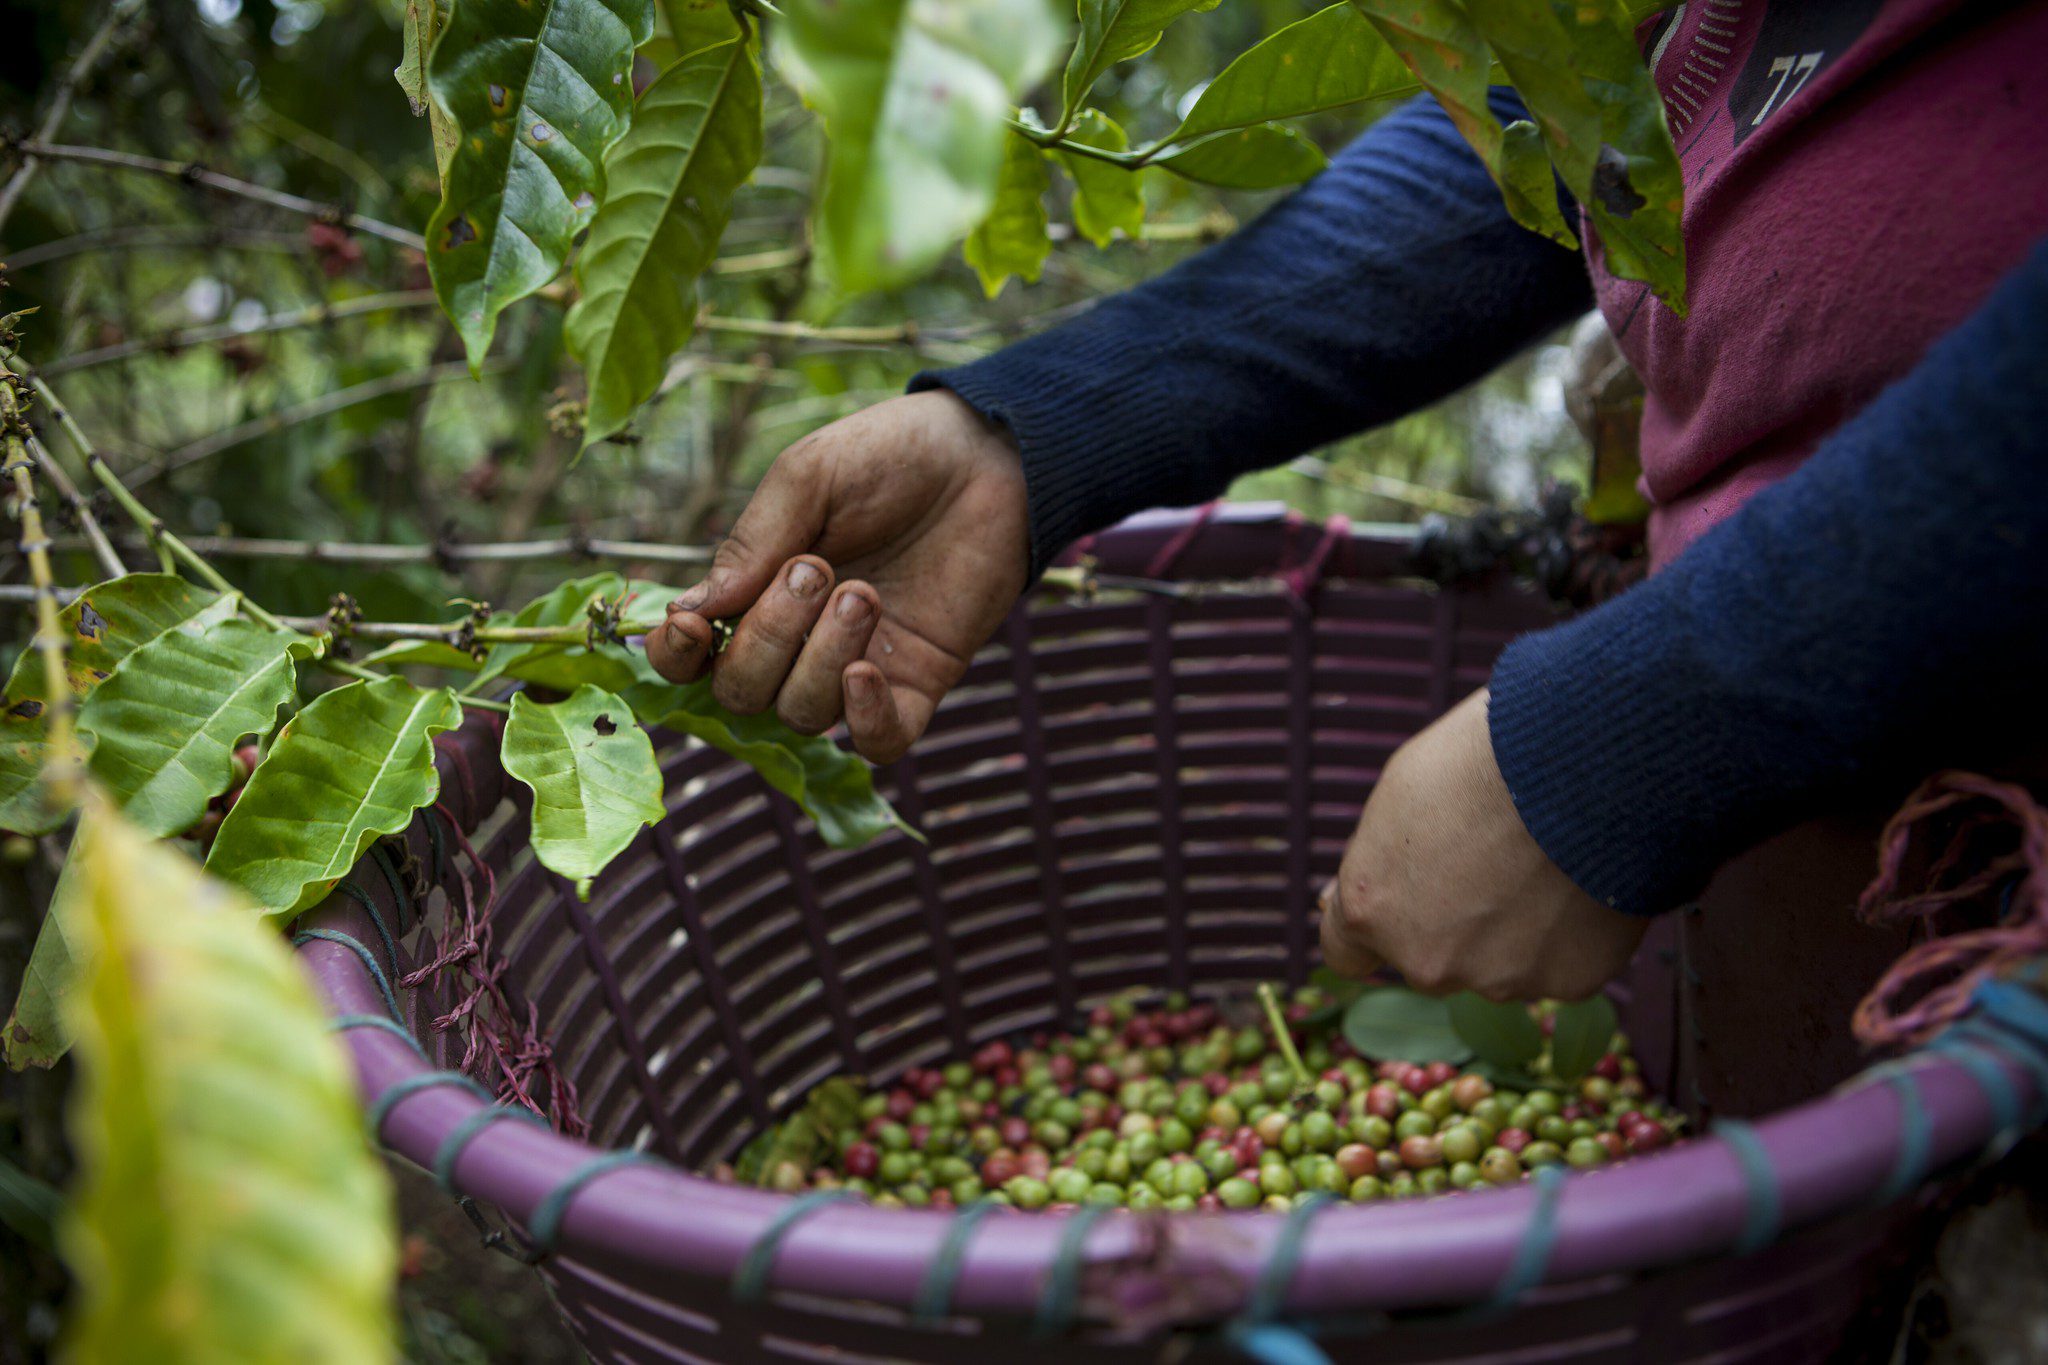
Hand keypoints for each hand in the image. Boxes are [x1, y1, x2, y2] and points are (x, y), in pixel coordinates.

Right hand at [646, 390, 1028, 761]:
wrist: (988, 456)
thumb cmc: (890, 456)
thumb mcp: (808, 478)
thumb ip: (752, 541)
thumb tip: (694, 611)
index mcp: (756, 589)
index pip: (690, 657)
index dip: (678, 656)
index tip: (697, 626)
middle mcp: (798, 639)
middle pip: (743, 693)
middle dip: (767, 640)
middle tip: (817, 570)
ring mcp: (857, 665)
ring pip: (803, 714)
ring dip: (821, 658)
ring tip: (863, 592)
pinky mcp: (919, 683)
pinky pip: (879, 744)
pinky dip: (865, 720)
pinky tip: (867, 673)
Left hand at [1319, 688, 1646, 999]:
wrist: (1582, 757)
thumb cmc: (1481, 758)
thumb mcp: (1397, 800)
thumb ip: (1381, 868)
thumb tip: (1352, 904)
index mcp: (1371, 910)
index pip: (1347, 955)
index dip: (1378, 925)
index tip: (1399, 901)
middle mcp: (1427, 961)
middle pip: (1430, 959)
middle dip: (1451, 925)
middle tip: (1493, 860)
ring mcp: (1499, 978)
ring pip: (1500, 965)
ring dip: (1515, 930)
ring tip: (1544, 861)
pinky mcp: (1569, 982)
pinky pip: (1561, 963)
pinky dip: (1570, 934)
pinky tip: (1582, 880)